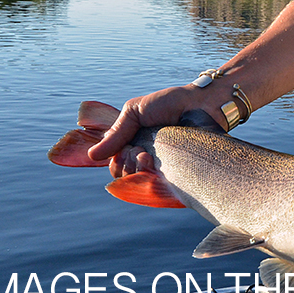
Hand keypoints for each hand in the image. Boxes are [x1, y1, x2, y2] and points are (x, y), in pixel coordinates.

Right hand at [87, 85, 212, 176]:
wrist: (200, 104)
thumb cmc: (170, 103)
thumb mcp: (136, 111)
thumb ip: (116, 132)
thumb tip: (92, 156)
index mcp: (135, 144)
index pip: (115, 164)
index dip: (116, 160)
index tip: (126, 148)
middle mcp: (147, 158)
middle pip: (124, 176)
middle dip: (126, 164)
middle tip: (141, 151)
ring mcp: (162, 168)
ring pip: (138, 183)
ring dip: (138, 170)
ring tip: (149, 156)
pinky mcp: (177, 175)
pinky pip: (158, 189)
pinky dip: (151, 180)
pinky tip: (155, 167)